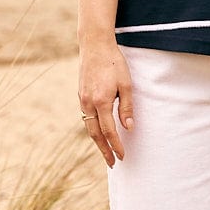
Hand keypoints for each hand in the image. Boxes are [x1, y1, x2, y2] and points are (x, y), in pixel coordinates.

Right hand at [78, 42, 133, 166]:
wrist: (95, 46)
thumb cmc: (114, 63)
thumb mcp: (126, 84)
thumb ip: (126, 107)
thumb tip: (129, 128)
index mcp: (101, 102)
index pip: (109, 131)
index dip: (116, 145)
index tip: (122, 156)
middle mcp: (88, 103)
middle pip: (95, 134)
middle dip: (104, 150)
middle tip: (112, 163)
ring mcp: (82, 99)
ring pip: (88, 127)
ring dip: (97, 141)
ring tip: (105, 152)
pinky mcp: (81, 95)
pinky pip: (86, 117)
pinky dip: (92, 129)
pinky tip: (98, 133)